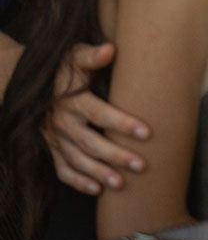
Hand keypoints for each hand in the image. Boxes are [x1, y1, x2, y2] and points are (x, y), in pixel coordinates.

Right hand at [43, 42, 148, 194]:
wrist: (28, 85)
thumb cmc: (62, 69)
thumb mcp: (74, 57)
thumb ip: (91, 56)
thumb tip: (110, 49)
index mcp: (73, 101)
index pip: (100, 114)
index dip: (123, 124)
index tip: (147, 133)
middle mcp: (62, 123)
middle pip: (90, 143)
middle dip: (116, 156)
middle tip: (141, 165)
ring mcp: (56, 139)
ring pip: (77, 161)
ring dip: (98, 173)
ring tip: (121, 185)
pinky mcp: (52, 149)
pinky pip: (62, 170)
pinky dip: (78, 182)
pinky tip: (97, 190)